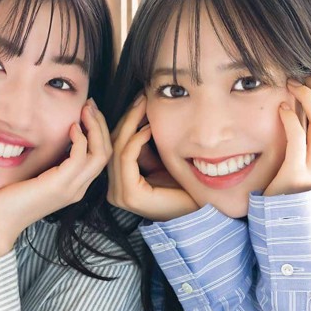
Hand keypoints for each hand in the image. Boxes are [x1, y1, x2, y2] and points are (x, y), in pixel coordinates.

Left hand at [0, 99, 111, 263]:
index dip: (98, 131)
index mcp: (74, 186)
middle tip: (90, 104)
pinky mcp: (59, 186)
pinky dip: (80, 139)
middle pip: (106, 153)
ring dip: (95, 127)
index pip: (99, 156)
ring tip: (86, 110)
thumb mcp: (33, 175)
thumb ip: (46, 160)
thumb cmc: (7, 200)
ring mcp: (71, 189)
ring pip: (100, 154)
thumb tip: (48, 136)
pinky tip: (71, 127)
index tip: (87, 111)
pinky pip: (81, 157)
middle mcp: (78, 189)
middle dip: (101, 125)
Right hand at [108, 95, 198, 220]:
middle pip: (113, 145)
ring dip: (130, 123)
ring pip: (118, 148)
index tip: (137, 101)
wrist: (197, 213)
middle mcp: (114, 190)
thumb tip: (139, 120)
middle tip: (138, 96)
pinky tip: (149, 127)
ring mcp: (119, 194)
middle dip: (125, 118)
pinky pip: (127, 158)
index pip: (115, 147)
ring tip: (143, 104)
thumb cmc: (182, 190)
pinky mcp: (129, 195)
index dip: (124, 122)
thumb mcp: (158, 164)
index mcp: (119, 184)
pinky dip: (137, 139)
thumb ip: (144, 149)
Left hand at [263, 76, 310, 196]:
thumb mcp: (309, 154)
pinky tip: (281, 109)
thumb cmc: (290, 178)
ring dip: (304, 96)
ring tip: (289, 87)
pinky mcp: (297, 174)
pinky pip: (298, 137)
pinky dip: (290, 117)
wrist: (278, 214)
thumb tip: (310, 95)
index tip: (309, 78)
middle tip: (298, 77)